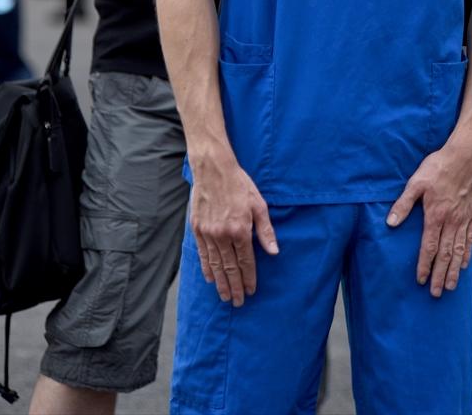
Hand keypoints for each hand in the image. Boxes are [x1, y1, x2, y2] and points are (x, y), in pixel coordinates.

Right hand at [189, 148, 278, 305]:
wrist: (213, 169)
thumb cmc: (239, 184)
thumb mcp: (259, 204)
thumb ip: (266, 230)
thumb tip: (274, 252)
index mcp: (240, 229)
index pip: (246, 261)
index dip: (249, 278)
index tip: (252, 291)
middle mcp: (223, 235)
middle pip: (230, 268)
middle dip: (235, 287)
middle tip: (238, 302)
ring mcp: (208, 233)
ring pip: (215, 265)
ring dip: (221, 283)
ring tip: (225, 296)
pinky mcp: (197, 229)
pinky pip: (202, 254)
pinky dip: (206, 268)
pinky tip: (210, 278)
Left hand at [386, 142, 471, 297]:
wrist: (467, 155)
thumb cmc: (439, 166)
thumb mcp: (416, 181)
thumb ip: (404, 203)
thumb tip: (390, 222)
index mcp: (436, 215)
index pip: (428, 247)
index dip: (424, 265)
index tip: (421, 281)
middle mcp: (452, 221)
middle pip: (445, 254)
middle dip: (439, 275)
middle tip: (436, 293)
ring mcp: (465, 218)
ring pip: (459, 250)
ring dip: (453, 270)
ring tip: (450, 286)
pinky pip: (470, 239)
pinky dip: (467, 254)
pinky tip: (464, 265)